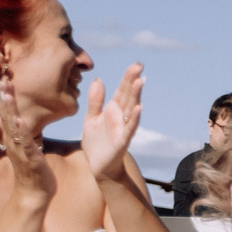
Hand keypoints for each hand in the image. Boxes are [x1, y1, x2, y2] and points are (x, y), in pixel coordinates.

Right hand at [0, 73, 55, 210]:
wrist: (35, 192)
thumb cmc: (32, 169)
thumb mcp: (25, 146)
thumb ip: (19, 131)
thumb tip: (11, 118)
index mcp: (15, 137)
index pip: (8, 113)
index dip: (6, 97)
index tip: (4, 79)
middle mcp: (14, 141)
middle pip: (7, 116)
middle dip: (5, 97)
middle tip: (2, 79)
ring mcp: (20, 149)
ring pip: (13, 127)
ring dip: (10, 110)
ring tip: (8, 94)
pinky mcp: (30, 158)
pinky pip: (25, 143)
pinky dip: (22, 132)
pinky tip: (21, 121)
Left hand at [79, 64, 143, 190]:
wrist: (99, 166)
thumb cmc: (96, 143)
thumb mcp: (91, 118)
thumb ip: (95, 100)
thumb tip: (99, 80)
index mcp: (112, 110)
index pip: (121, 90)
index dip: (128, 78)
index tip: (136, 65)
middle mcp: (120, 117)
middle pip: (128, 96)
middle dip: (133, 81)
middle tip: (139, 66)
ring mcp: (123, 128)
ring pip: (131, 109)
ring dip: (136, 96)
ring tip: (140, 82)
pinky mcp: (122, 141)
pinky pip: (129, 128)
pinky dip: (134, 118)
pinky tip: (138, 108)